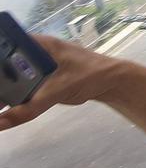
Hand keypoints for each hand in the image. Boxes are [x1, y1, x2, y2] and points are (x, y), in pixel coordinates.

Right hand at [0, 34, 120, 132]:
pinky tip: (3, 108)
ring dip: (3, 91)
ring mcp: (36, 66)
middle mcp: (34, 52)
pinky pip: (20, 87)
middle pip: (4, 66)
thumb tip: (0, 123)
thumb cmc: (89, 75)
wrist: (112, 83)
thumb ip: (28, 108)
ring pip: (10, 78)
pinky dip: (11, 97)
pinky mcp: (40, 79)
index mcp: (37, 44)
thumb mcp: (57, 90)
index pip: (3, 47)